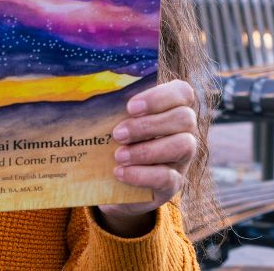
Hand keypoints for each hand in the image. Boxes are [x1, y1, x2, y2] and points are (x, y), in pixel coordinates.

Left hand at [95, 80, 197, 236]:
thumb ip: (113, 105)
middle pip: (184, 118)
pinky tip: (120, 172)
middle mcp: (184, 131)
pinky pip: (169, 178)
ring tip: (119, 156)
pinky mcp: (174, 183)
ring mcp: (182, 158)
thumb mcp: (114, 119)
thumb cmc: (114, 137)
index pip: (182, 92)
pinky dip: (142, 175)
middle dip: (147, 126)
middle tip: (118, 134)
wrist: (111, 177)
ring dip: (147, 150)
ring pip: (184, 146)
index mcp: (171, 107)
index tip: (130, 107)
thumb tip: (89, 90)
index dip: (159, 97)